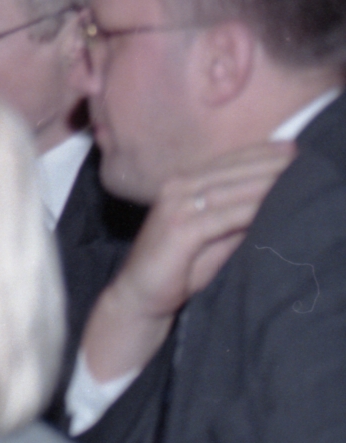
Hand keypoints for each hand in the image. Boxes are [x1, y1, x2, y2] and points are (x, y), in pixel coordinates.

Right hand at [82, 140, 294, 379]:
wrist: (140, 296)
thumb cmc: (178, 269)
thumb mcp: (213, 237)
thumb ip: (236, 217)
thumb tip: (273, 200)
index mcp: (183, 184)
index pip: (228, 162)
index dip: (261, 152)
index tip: (293, 146)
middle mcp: (177, 187)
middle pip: (232, 170)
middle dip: (269, 162)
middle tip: (302, 154)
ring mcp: (175, 206)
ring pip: (229, 188)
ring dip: (264, 180)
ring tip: (295, 174)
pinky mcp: (179, 229)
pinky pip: (222, 216)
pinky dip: (250, 210)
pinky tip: (273, 204)